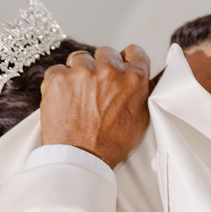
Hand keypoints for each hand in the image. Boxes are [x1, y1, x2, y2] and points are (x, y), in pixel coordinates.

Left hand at [39, 45, 150, 168]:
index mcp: (134, 79)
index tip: (121, 67)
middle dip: (102, 66)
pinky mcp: (58, 78)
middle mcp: (109, 70)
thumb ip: (145, 93)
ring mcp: (82, 72)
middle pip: (106, 52)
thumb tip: (152, 77)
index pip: (135, 52)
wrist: (79, 159)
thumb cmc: (111, 145)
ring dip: (80, 72)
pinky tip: (64, 100)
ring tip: (79, 96)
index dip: (127, 60)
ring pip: (80, 58)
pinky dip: (59, 83)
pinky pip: (58, 70)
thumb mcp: (141, 120)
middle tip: (97, 87)